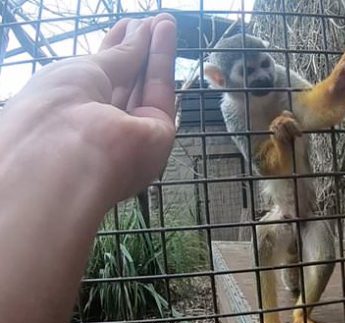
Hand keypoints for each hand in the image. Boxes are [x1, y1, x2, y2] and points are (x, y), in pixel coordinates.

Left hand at [0, 14, 176, 206]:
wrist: (69, 157)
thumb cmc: (55, 110)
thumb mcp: (82, 70)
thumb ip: (117, 54)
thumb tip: (137, 32)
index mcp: (72, 112)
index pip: (98, 78)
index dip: (114, 50)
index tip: (127, 27)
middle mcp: (102, 124)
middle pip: (124, 82)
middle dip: (137, 50)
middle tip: (151, 22)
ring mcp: (130, 131)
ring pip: (145, 85)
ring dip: (154, 50)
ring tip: (164, 21)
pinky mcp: (156, 135)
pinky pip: (160, 92)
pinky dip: (162, 61)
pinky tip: (165, 33)